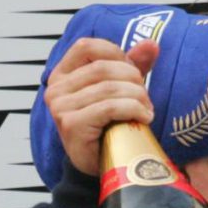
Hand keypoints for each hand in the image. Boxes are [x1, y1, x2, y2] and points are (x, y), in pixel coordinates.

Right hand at [44, 38, 159, 175]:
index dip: (117, 54)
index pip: (88, 47)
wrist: (103, 163)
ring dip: (137, 98)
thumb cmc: (109, 125)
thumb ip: (132, 65)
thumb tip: (151, 43)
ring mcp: (61, 107)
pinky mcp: (71, 124)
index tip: (134, 72)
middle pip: (103, 68)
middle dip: (133, 80)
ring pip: (110, 88)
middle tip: (146, 98)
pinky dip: (133, 110)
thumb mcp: (120, 90)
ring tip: (146, 110)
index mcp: (63, 74)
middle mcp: (56, 88)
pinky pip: (110, 107)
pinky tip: (144, 118)